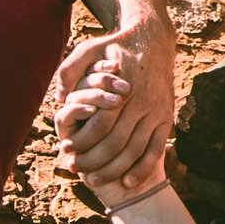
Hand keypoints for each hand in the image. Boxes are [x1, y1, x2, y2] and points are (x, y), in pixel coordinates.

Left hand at [53, 19, 175, 201]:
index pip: (100, 123)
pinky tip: (128, 182)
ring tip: (95, 180)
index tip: (66, 151)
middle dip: (94, 160)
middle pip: (116, 142)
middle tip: (76, 170)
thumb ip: (70, 69)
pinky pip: (156, 149)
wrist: (154, 41)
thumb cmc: (114, 49)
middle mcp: (141, 101)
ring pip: (135, 150)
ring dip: (115, 170)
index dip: (82, 141)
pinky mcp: (166, 118)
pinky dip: (143, 168)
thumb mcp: (89, 49)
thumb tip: (59, 96)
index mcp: (122, 87)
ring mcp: (156, 111)